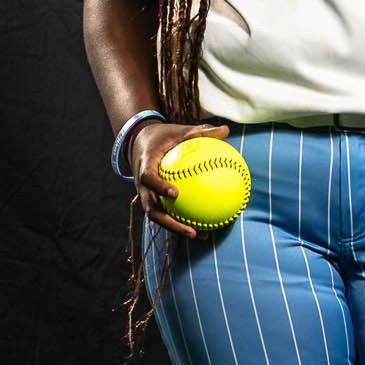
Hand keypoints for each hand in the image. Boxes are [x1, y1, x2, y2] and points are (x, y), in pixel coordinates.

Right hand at [128, 119, 229, 237]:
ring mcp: (146, 195)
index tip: (175, 194)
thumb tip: (226, 129)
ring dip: (175, 227)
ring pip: (158, 216)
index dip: (159, 187)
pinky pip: (165, 212)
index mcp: (145, 166)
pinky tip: (200, 225)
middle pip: (152, 209)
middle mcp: (143, 186)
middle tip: (190, 229)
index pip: (148, 179)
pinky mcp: (152, 200)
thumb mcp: (179, 131)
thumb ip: (200, 132)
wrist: (139, 143)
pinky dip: (179, 220)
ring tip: (198, 234)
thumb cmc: (163, 136)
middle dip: (169, 223)